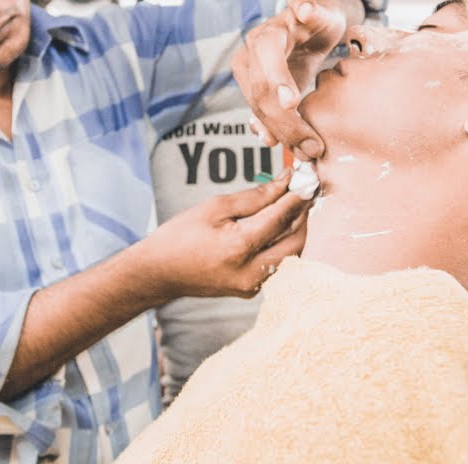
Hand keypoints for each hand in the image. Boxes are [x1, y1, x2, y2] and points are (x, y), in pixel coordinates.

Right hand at [135, 169, 312, 300]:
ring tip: (290, 206)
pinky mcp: (252, 290)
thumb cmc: (181, 235)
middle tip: (301, 191)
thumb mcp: (215, 207)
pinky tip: (276, 226)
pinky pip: (279, 264)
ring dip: (295, 229)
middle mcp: (250, 272)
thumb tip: (285, 182)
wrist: (160, 272)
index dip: (298, 195)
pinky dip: (282, 243)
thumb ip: (255, 196)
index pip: (281, 217)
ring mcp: (253, 286)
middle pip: (296, 240)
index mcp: (239, 248)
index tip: (307, 178)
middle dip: (302, 214)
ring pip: (292, 254)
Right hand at [232, 0, 351, 160]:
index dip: (276, 77)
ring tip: (306, 150)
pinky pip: (256, 111)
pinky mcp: (255, 87)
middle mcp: (252, 51)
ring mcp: (250, 71)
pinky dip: (265, 129)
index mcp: (269, 31)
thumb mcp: (320, 7)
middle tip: (312, 146)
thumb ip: (310, 5)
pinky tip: (273, 142)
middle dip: (285, 120)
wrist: (309, 21)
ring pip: (258, 106)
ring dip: (280, 131)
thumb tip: (302, 8)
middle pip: (261, 89)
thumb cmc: (319, 15)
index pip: (266, 53)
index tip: (292, 102)